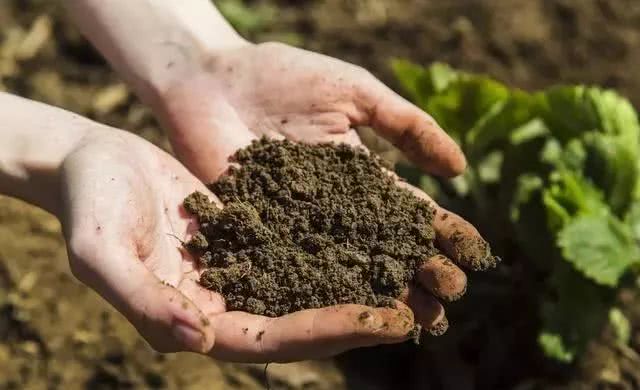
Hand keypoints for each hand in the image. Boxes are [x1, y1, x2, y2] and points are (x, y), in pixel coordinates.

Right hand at [59, 128, 419, 362]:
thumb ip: (143, 300)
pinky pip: (303, 246)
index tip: (389, 320)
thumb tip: (198, 339)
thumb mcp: (100, 252)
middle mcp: (226, 303)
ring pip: (311, 286)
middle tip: (425, 307)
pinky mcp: (251, 236)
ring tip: (418, 276)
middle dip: (364, 316)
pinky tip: (379, 235)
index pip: (273, 340)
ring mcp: (241, 270)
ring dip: (363, 284)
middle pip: (305, 321)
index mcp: (197, 319)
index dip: (330, 332)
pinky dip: (340, 245)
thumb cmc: (89, 204)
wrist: (94, 162)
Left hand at [156, 42, 494, 334]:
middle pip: (383, 249)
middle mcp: (333, 211)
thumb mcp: (355, 93)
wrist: (211, 78)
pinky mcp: (257, 236)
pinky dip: (322, 292)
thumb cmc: (284, 77)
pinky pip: (293, 269)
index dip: (441, 234)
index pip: (408, 213)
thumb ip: (406, 126)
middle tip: (450, 299)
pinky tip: (350, 312)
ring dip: (381, 293)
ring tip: (417, 319)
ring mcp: (296, 227)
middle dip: (419, 273)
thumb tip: (460, 169)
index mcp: (359, 178)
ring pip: (346, 268)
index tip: (473, 256)